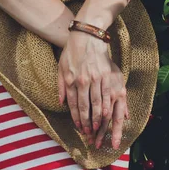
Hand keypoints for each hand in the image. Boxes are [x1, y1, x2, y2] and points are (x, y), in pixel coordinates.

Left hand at [57, 31, 128, 149]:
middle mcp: (83, 81)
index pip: (73, 104)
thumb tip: (60, 102)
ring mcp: (96, 78)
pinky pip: (107, 95)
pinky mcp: (107, 75)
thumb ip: (60, 86)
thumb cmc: (72, 51)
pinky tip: (107, 115)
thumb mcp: (60, 67)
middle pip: (85, 107)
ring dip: (98, 119)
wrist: (86, 35)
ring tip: (97, 129)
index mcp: (70, 80)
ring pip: (97, 104)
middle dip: (87, 123)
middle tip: (88, 134)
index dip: (76, 118)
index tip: (79, 128)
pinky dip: (107, 107)